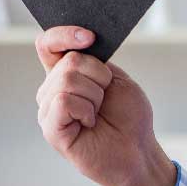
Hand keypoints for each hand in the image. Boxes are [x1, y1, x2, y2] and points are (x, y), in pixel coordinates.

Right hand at [35, 26, 175, 185]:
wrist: (138, 151)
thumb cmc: (128, 118)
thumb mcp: (115, 79)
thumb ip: (92, 61)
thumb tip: (76, 45)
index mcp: (65, 75)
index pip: (48, 44)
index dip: (64, 35)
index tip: (89, 37)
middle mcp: (52, 91)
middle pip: (67, 62)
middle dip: (98, 76)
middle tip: (105, 98)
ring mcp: (49, 110)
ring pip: (66, 81)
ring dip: (94, 95)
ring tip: (98, 113)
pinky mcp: (51, 130)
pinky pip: (63, 102)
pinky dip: (85, 109)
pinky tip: (90, 123)